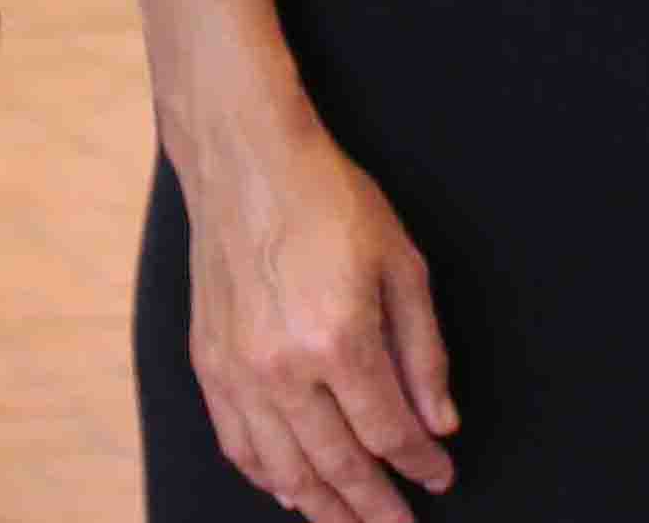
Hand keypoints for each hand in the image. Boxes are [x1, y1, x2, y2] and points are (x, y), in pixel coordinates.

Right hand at [177, 114, 457, 522]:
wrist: (246, 160)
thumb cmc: (329, 201)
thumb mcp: (401, 264)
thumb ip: (424, 352)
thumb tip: (440, 422)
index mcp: (339, 339)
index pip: (388, 431)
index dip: (419, 463)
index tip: (439, 476)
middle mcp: (283, 368)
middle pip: (337, 466)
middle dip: (375, 506)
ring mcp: (238, 371)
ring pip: (283, 470)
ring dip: (322, 506)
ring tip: (350, 522)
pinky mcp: (208, 364)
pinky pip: (238, 444)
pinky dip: (266, 477)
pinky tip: (289, 489)